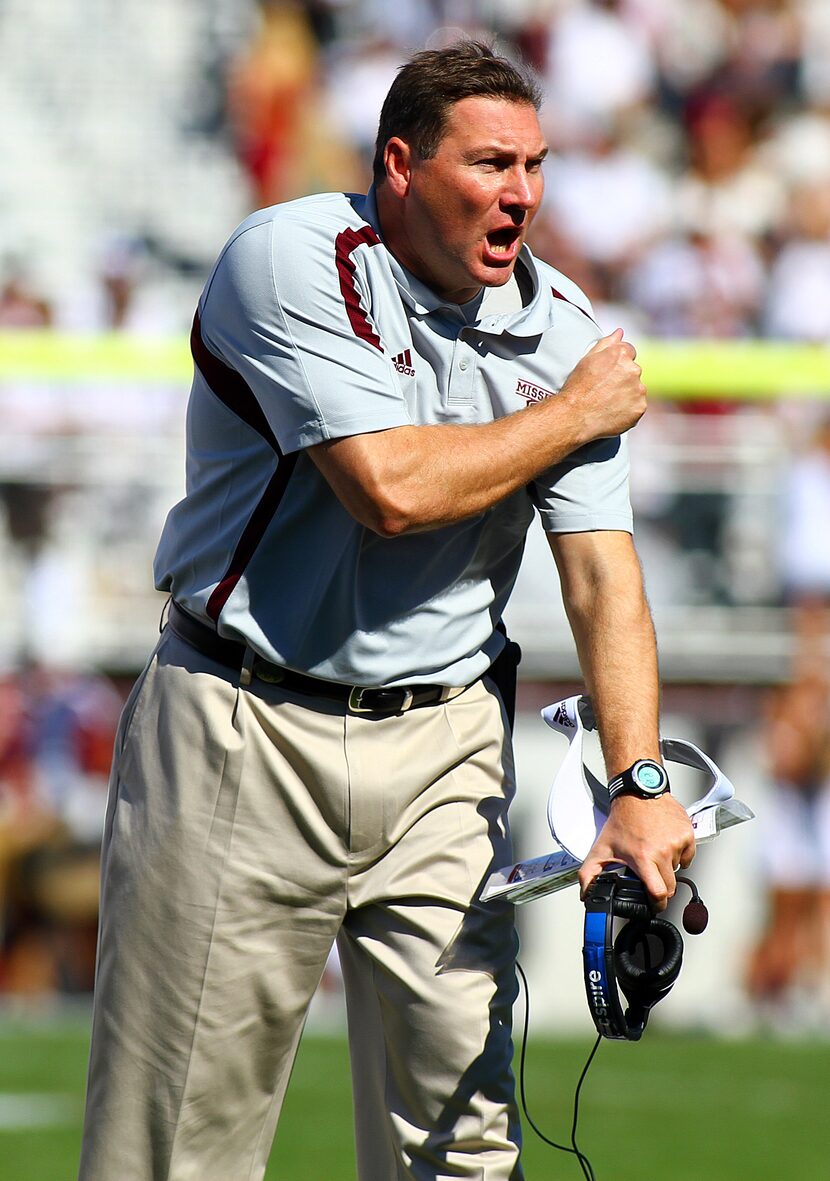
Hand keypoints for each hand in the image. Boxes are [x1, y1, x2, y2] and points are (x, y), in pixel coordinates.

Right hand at [558, 328, 646, 442]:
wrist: (575, 416)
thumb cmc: (577, 387)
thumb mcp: (587, 359)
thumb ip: (606, 343)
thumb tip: (620, 332)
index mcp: (621, 354)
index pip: (629, 351)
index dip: (618, 362)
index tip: (609, 373)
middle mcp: (633, 370)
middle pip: (633, 371)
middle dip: (623, 378)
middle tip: (604, 390)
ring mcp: (638, 389)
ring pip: (637, 389)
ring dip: (627, 393)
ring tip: (607, 402)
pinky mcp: (640, 407)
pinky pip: (638, 406)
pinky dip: (629, 409)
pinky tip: (613, 411)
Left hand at [578, 794, 694, 910]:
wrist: (638, 793)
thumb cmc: (622, 818)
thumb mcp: (601, 847)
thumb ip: (589, 874)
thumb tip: (585, 893)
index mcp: (643, 857)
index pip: (659, 893)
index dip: (658, 904)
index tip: (655, 904)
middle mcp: (662, 851)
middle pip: (671, 887)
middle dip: (662, 888)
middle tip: (652, 878)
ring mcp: (677, 842)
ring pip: (678, 869)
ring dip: (668, 868)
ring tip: (655, 853)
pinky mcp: (687, 834)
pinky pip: (688, 856)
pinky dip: (680, 855)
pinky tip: (667, 846)